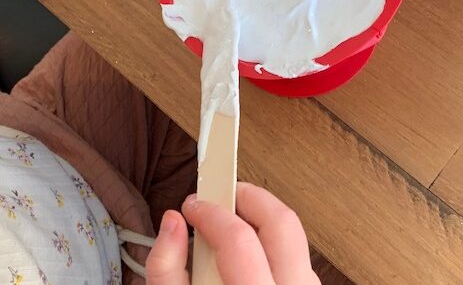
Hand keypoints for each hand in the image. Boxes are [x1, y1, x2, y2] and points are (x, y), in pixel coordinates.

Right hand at [146, 183, 318, 284]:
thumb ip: (165, 268)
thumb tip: (172, 222)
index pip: (239, 239)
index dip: (212, 212)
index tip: (194, 203)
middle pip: (282, 223)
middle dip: (248, 196)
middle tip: (219, 196)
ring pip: (294, 237)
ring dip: (260, 219)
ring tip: (230, 225)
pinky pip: (297, 257)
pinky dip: (270, 244)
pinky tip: (247, 254)